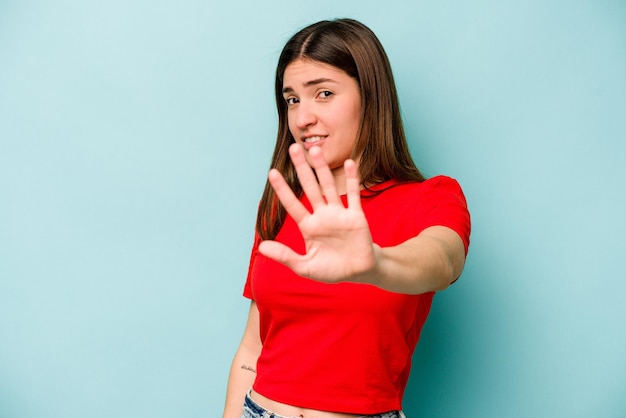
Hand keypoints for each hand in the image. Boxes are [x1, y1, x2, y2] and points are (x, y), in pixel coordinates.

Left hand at [258, 143, 378, 283]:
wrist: (359, 273)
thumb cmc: (331, 270)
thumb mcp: (305, 267)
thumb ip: (285, 256)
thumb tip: (261, 247)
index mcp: (308, 227)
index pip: (292, 205)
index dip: (283, 189)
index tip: (272, 172)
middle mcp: (322, 216)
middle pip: (309, 187)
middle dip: (302, 168)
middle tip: (293, 148)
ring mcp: (339, 214)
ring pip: (328, 186)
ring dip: (322, 168)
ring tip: (316, 149)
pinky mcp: (356, 216)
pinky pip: (353, 195)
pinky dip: (351, 179)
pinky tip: (349, 163)